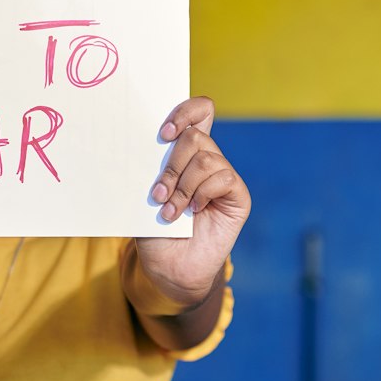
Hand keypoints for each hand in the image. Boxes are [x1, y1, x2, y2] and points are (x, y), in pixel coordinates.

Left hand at [136, 96, 250, 305]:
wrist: (169, 268)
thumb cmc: (154, 232)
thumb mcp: (143, 196)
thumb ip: (150, 170)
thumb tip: (145, 146)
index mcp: (185, 153)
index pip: (199, 112)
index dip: (184, 111)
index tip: (162, 134)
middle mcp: (208, 160)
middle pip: (196, 135)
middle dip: (172, 165)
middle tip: (158, 193)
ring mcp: (223, 177)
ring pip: (206, 159)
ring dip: (182, 186)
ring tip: (170, 211)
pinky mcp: (237, 196)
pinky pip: (223, 178)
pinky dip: (202, 194)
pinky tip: (193, 212)